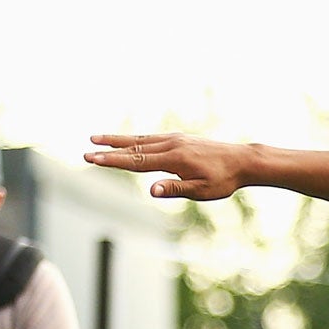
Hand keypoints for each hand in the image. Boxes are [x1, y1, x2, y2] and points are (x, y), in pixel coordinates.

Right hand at [85, 133, 246, 200]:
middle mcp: (171, 145)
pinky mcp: (179, 138)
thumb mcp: (201, 190)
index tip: (93, 159)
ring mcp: (175, 139)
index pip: (136, 161)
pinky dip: (135, 138)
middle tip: (86, 149)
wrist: (242, 160)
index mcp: (174, 159)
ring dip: (118, 139)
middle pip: (133, 147)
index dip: (113, 161)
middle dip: (108, 149)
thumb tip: (151, 191)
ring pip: (140, 139)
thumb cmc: (223, 180)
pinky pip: (151, 137)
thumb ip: (175, 189)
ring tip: (97, 138)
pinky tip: (127, 140)